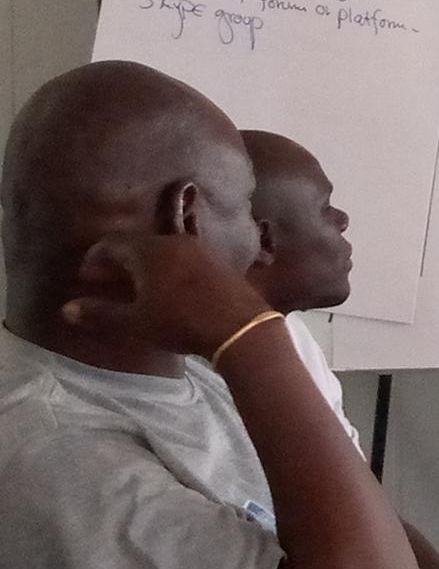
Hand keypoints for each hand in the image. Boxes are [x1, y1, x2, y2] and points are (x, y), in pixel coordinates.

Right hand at [60, 233, 269, 355]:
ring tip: (136, 288)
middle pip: (138, 245)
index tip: (87, 279)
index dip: (95, 259)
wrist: (241, 327)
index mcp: (150, 250)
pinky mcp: (221, 262)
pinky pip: (186, 259)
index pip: (112, 243)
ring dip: (145, 266)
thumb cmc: (182, 322)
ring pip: (164, 251)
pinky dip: (170, 270)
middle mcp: (176, 241)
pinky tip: (170, 291)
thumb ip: (101, 313)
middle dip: (119, 262)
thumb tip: (67, 309)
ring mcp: (202, 249)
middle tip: (106, 283)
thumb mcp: (136, 322)